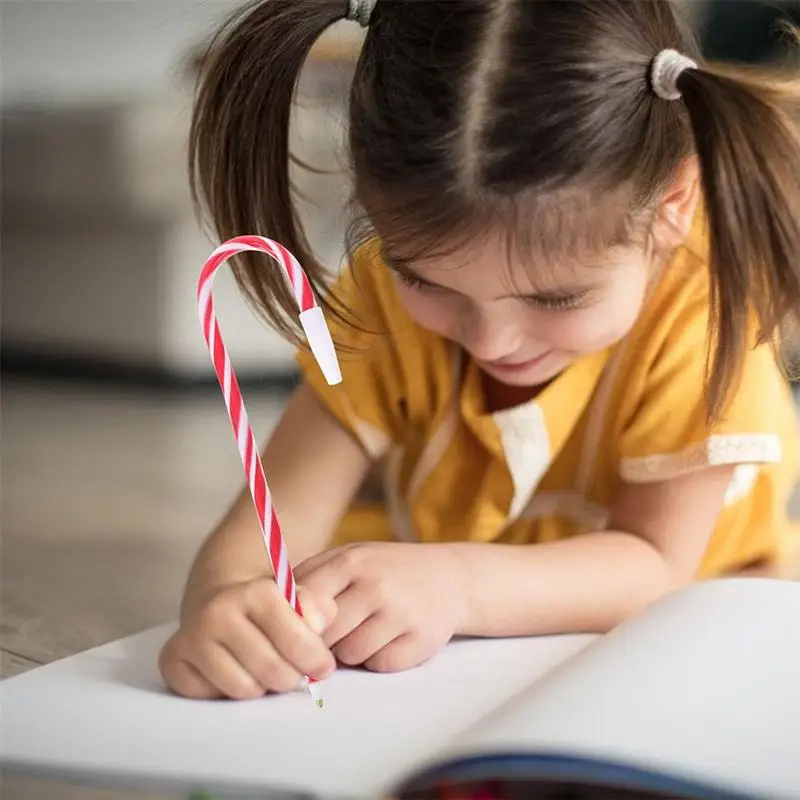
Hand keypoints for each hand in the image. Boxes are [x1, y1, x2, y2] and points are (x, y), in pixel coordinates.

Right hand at [158, 578, 336, 699]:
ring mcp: (192, 636)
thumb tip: (322, 623)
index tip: (324, 666)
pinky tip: (233, 672)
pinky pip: (213, 697)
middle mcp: (219, 610)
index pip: (297, 640)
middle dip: (291, 678)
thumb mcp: (298, 599)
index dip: (315, 658)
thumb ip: (318, 609)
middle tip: (295, 674)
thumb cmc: (267, 608)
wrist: (219, 604)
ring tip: (263, 671)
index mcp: (256, 591)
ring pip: (244, 689)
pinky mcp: (172, 661)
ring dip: (261, 687)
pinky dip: (228, 692)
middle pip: (273, 670)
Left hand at [294, 542, 465, 672]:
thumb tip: (268, 612)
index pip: (303, 603)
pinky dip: (379, 659)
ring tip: (368, 630)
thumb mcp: (350, 557)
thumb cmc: (387, 570)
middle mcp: (376, 585)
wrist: (451, 577)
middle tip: (336, 633)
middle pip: (323, 635)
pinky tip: (391, 638)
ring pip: (349, 655)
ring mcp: (400, 613)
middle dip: (323, 641)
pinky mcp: (420, 640)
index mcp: (352, 561)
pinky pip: (379, 665)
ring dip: (352, 651)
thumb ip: (311, 578)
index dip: (295, 622)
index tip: (296, 630)